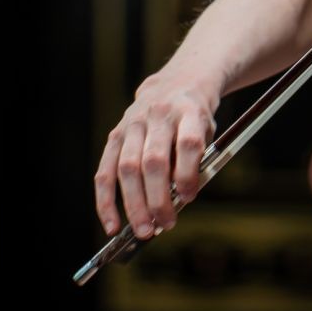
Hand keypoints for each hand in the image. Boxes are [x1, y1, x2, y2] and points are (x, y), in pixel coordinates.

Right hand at [94, 70, 218, 238]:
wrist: (180, 80)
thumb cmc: (196, 115)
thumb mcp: (207, 128)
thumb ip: (196, 159)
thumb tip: (179, 200)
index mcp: (189, 110)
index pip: (187, 143)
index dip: (188, 173)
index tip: (190, 197)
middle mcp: (159, 115)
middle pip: (154, 160)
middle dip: (158, 198)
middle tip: (166, 224)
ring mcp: (132, 123)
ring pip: (127, 168)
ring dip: (134, 204)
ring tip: (144, 230)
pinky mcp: (115, 134)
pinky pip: (104, 172)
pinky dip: (106, 201)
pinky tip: (113, 224)